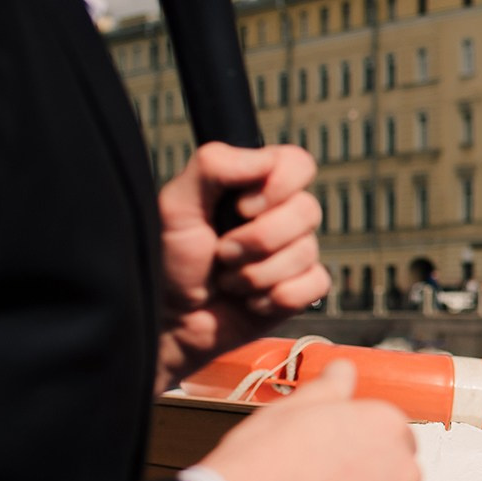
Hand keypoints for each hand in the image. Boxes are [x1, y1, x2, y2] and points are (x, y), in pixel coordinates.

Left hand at [157, 142, 326, 390]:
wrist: (168, 321)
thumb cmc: (167, 261)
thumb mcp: (176, 205)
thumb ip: (214, 166)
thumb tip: (265, 159)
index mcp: (255, 186)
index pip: (298, 164)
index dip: (279, 185)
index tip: (242, 207)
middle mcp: (280, 216)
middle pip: (308, 210)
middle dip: (258, 240)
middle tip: (222, 253)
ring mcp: (294, 254)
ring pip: (307, 252)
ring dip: (256, 274)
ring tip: (228, 280)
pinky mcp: (301, 290)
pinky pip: (314, 285)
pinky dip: (276, 298)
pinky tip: (251, 301)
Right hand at [197, 360, 416, 480]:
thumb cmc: (260, 464)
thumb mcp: (292, 408)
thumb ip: (330, 387)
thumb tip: (345, 371)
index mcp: (387, 427)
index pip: (389, 432)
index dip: (357, 443)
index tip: (332, 453)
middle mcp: (404, 471)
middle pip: (395, 472)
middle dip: (367, 478)